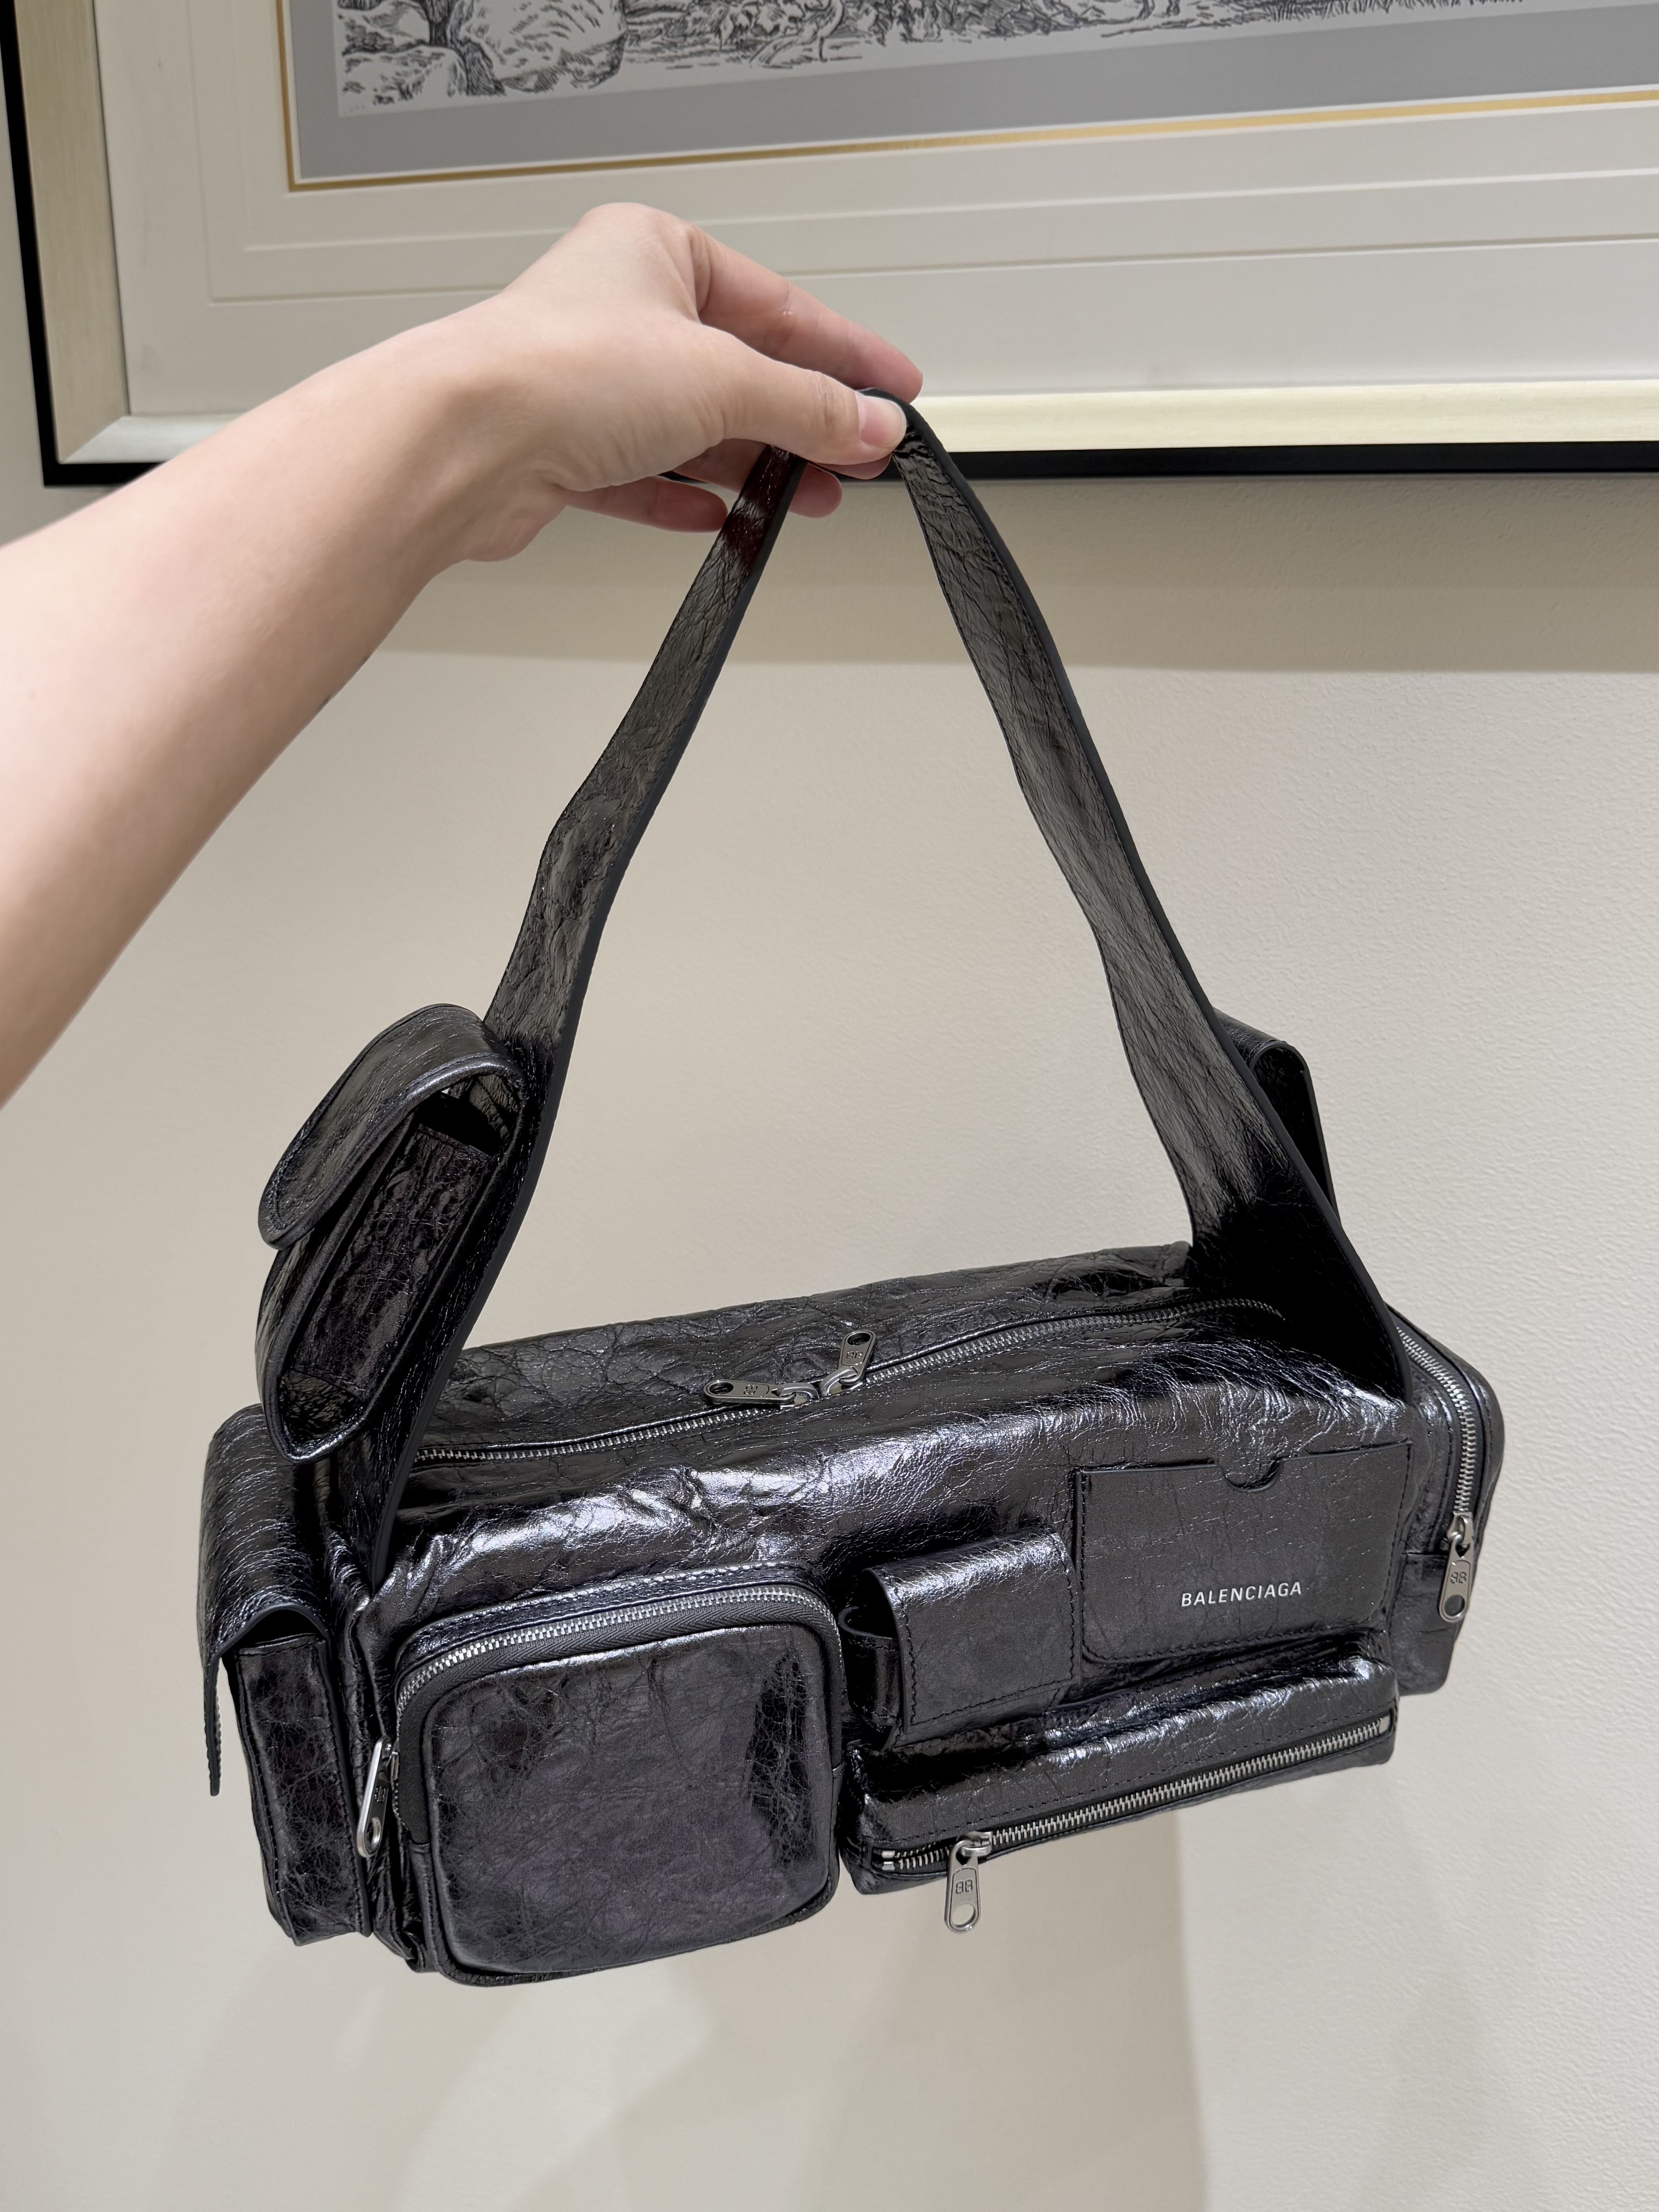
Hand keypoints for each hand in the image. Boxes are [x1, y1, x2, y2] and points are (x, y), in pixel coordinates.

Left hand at [411, 202, 922, 559]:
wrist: (464, 441)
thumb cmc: (563, 369)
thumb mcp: (723, 378)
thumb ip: (806, 408)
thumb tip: (868, 425)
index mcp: (655, 252)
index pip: (777, 305)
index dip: (843, 354)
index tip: (892, 392)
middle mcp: (618, 309)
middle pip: (738, 370)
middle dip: (801, 422)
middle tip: (857, 460)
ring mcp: (590, 382)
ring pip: (693, 428)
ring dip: (751, 467)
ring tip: (806, 501)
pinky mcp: (564, 450)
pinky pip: (642, 475)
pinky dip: (684, 497)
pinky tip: (722, 519)